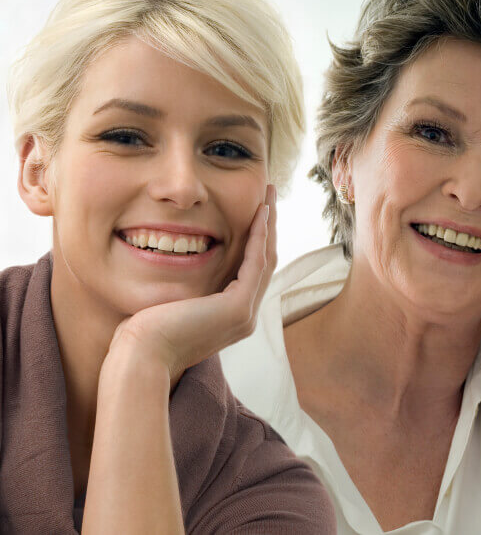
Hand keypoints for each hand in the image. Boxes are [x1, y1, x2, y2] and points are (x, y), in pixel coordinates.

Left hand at [105, 184, 277, 384]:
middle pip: (265, 262)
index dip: (255, 238)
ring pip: (266, 259)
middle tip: (269, 195)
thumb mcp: (169, 303)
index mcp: (231, 318)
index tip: (255, 210)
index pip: (251, 271)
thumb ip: (183, 287)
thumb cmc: (142, 334)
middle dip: (268, 226)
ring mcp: (245, 314)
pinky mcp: (238, 308)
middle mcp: (245, 317)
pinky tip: (258, 213)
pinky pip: (255, 262)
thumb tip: (171, 261)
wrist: (141, 356)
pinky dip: (258, 235)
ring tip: (269, 195)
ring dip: (268, 224)